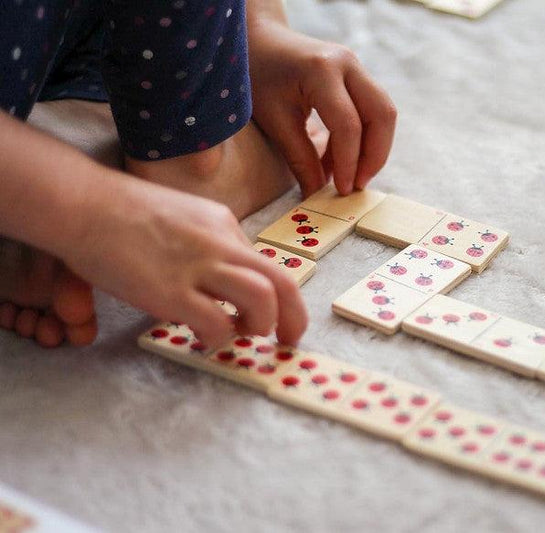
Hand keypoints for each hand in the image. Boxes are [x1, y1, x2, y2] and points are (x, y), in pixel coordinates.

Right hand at [61, 176, 306, 347]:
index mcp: (223, 224)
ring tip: (244, 334)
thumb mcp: (182, 216)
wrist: (82, 203)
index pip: (265, 263)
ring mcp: (198, 266)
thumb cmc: (123, 212)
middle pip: (281, 280)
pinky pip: (217, 322)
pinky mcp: (171, 292)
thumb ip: (207, 242)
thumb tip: (223, 276)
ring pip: (262, 297)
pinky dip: (221, 338)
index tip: (271, 314)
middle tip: (288, 338)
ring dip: (262, 324)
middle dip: (294, 316)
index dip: (274, 295)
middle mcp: (220, 243)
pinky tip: (208, 338)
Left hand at [247, 20, 396, 196]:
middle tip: (356, 185)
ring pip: (384, 113)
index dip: (349, 162)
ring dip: (373, 149)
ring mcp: (356, 67)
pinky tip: (343, 160)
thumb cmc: (258, 77)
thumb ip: (300, 158)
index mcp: (322, 71)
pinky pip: (373, 111)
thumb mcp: (274, 120)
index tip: (340, 191)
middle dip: (375, 156)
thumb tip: (316, 195)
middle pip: (382, 115)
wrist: (259, 40)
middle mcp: (348, 64)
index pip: (349, 125)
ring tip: (350, 176)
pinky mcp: (357, 75)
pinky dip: (364, 139)